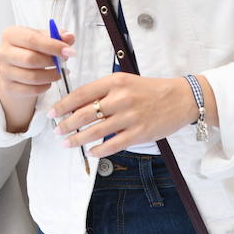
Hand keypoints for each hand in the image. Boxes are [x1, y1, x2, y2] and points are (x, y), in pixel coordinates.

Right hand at [0, 25, 72, 132]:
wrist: (15, 66)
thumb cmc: (30, 49)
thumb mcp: (42, 38)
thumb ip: (57, 36)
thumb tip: (69, 37)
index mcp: (10, 35)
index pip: (32, 40)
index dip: (52, 46)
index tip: (68, 51)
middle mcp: (3, 52)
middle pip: (30, 59)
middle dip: (51, 62)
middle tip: (62, 62)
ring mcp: (4, 71)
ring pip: (32, 77)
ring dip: (50, 76)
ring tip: (58, 72)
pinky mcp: (8, 87)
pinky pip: (31, 90)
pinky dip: (44, 86)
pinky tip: (48, 81)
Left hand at [50, 73, 214, 158]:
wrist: (181, 98)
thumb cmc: (150, 90)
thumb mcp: (125, 81)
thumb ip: (103, 91)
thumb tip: (77, 105)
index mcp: (115, 81)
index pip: (81, 93)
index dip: (63, 105)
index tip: (53, 112)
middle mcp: (122, 98)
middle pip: (85, 114)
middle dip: (66, 124)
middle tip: (57, 130)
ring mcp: (131, 117)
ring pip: (96, 131)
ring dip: (78, 139)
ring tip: (67, 143)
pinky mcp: (140, 133)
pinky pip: (113, 144)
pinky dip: (99, 150)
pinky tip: (91, 152)